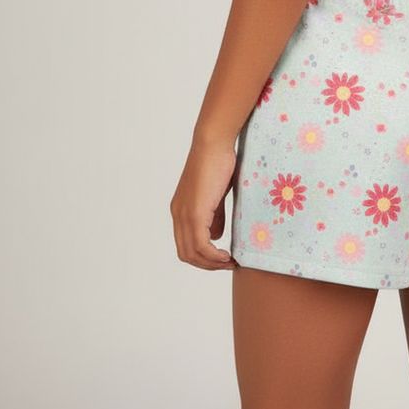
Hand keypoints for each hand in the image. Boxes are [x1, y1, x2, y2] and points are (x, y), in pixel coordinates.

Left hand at [170, 139, 238, 270]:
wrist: (213, 143)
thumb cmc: (218, 162)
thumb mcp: (217, 195)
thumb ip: (215, 215)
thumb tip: (216, 236)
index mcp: (181, 210)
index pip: (186, 244)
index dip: (203, 256)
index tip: (222, 258)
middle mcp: (177, 214)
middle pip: (186, 253)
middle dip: (207, 264)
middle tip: (228, 264)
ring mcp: (184, 214)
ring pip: (192, 253)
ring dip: (211, 263)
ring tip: (230, 262)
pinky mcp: (194, 213)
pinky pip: (201, 245)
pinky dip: (213, 256)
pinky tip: (227, 255)